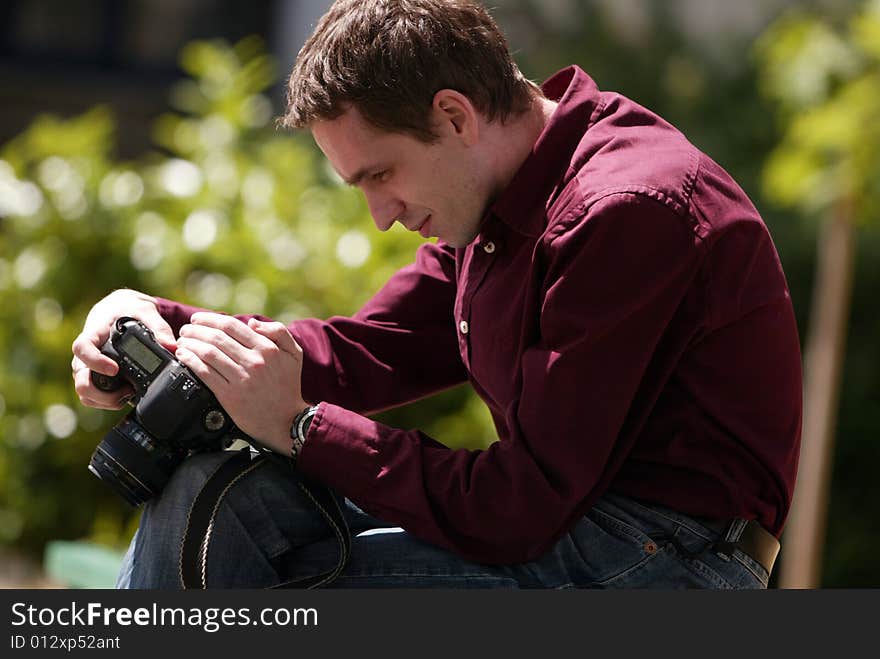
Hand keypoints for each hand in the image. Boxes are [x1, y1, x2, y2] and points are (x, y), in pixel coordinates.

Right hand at [72, 289, 175, 409]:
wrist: (119, 310)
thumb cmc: (128, 310)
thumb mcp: (144, 311)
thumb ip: (159, 326)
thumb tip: (173, 346)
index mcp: (93, 334)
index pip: (82, 348)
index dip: (95, 361)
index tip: (114, 369)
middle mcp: (85, 355)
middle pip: (81, 380)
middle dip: (102, 393)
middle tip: (127, 389)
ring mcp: (87, 368)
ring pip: (86, 394)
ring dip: (106, 400)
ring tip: (129, 392)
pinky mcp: (94, 378)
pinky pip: (93, 398)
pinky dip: (107, 402)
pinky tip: (126, 395)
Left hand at [175, 312, 307, 454]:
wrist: (285, 420)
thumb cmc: (288, 385)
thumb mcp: (294, 354)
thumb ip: (279, 332)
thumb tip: (252, 323)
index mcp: (268, 349)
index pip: (232, 326)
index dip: (210, 319)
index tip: (198, 318)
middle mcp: (254, 362)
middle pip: (216, 338)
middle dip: (195, 329)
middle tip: (186, 329)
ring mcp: (241, 379)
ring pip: (208, 353)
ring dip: (190, 343)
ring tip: (182, 341)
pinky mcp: (229, 395)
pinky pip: (205, 373)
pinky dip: (190, 361)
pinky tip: (183, 356)